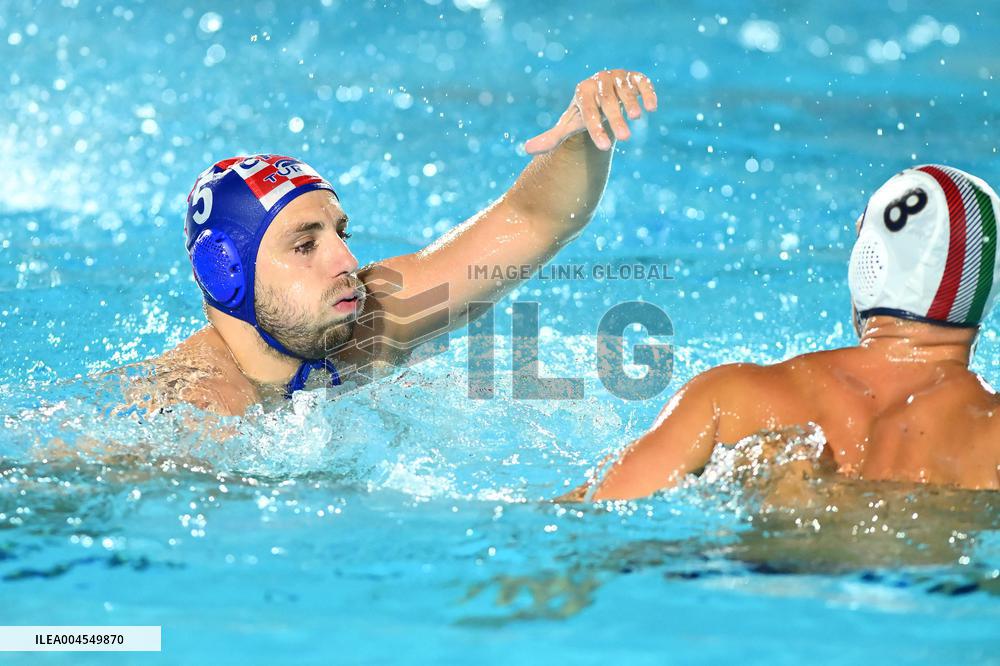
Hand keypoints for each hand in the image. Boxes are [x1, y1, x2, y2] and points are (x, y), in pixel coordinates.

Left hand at [524, 69, 657, 154]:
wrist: (600, 96)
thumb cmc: (583, 114)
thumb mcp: (568, 126)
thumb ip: (550, 138)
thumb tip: (526, 150)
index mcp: (582, 92)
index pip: (588, 111)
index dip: (595, 129)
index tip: (604, 147)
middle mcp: (599, 82)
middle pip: (606, 101)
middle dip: (615, 119)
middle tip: (624, 138)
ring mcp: (618, 78)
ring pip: (624, 90)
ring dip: (630, 102)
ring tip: (636, 118)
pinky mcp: (634, 78)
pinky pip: (642, 82)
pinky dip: (647, 92)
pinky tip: (651, 107)